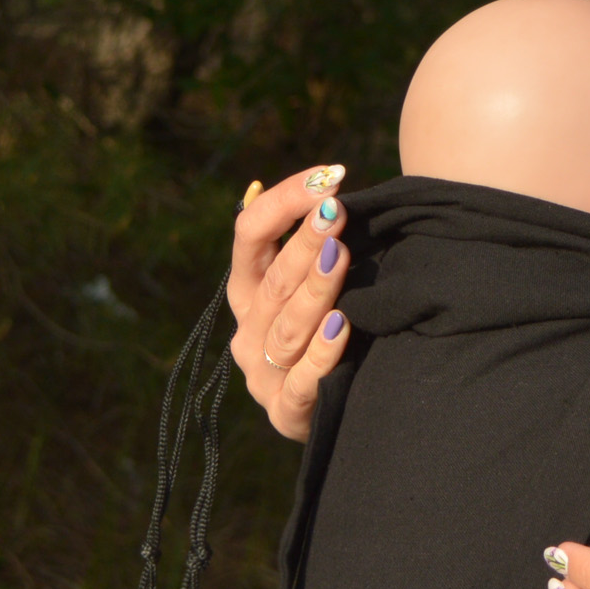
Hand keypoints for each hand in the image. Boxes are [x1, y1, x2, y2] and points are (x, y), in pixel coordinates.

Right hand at [229, 166, 351, 441]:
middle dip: (305, 242)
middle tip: (334, 211)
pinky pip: (304, 378)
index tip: (326, 178)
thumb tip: (324, 182)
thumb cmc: (328, 332)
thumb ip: (313, 245)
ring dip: (316, 289)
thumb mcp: (313, 285)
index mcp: (247, 290)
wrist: (336, 410)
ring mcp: (262, 373)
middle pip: (273, 281)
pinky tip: (342, 326)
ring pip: (288, 327)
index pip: (249, 236)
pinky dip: (323, 352)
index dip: (282, 203)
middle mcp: (247, 329)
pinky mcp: (287, 410)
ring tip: (341, 255)